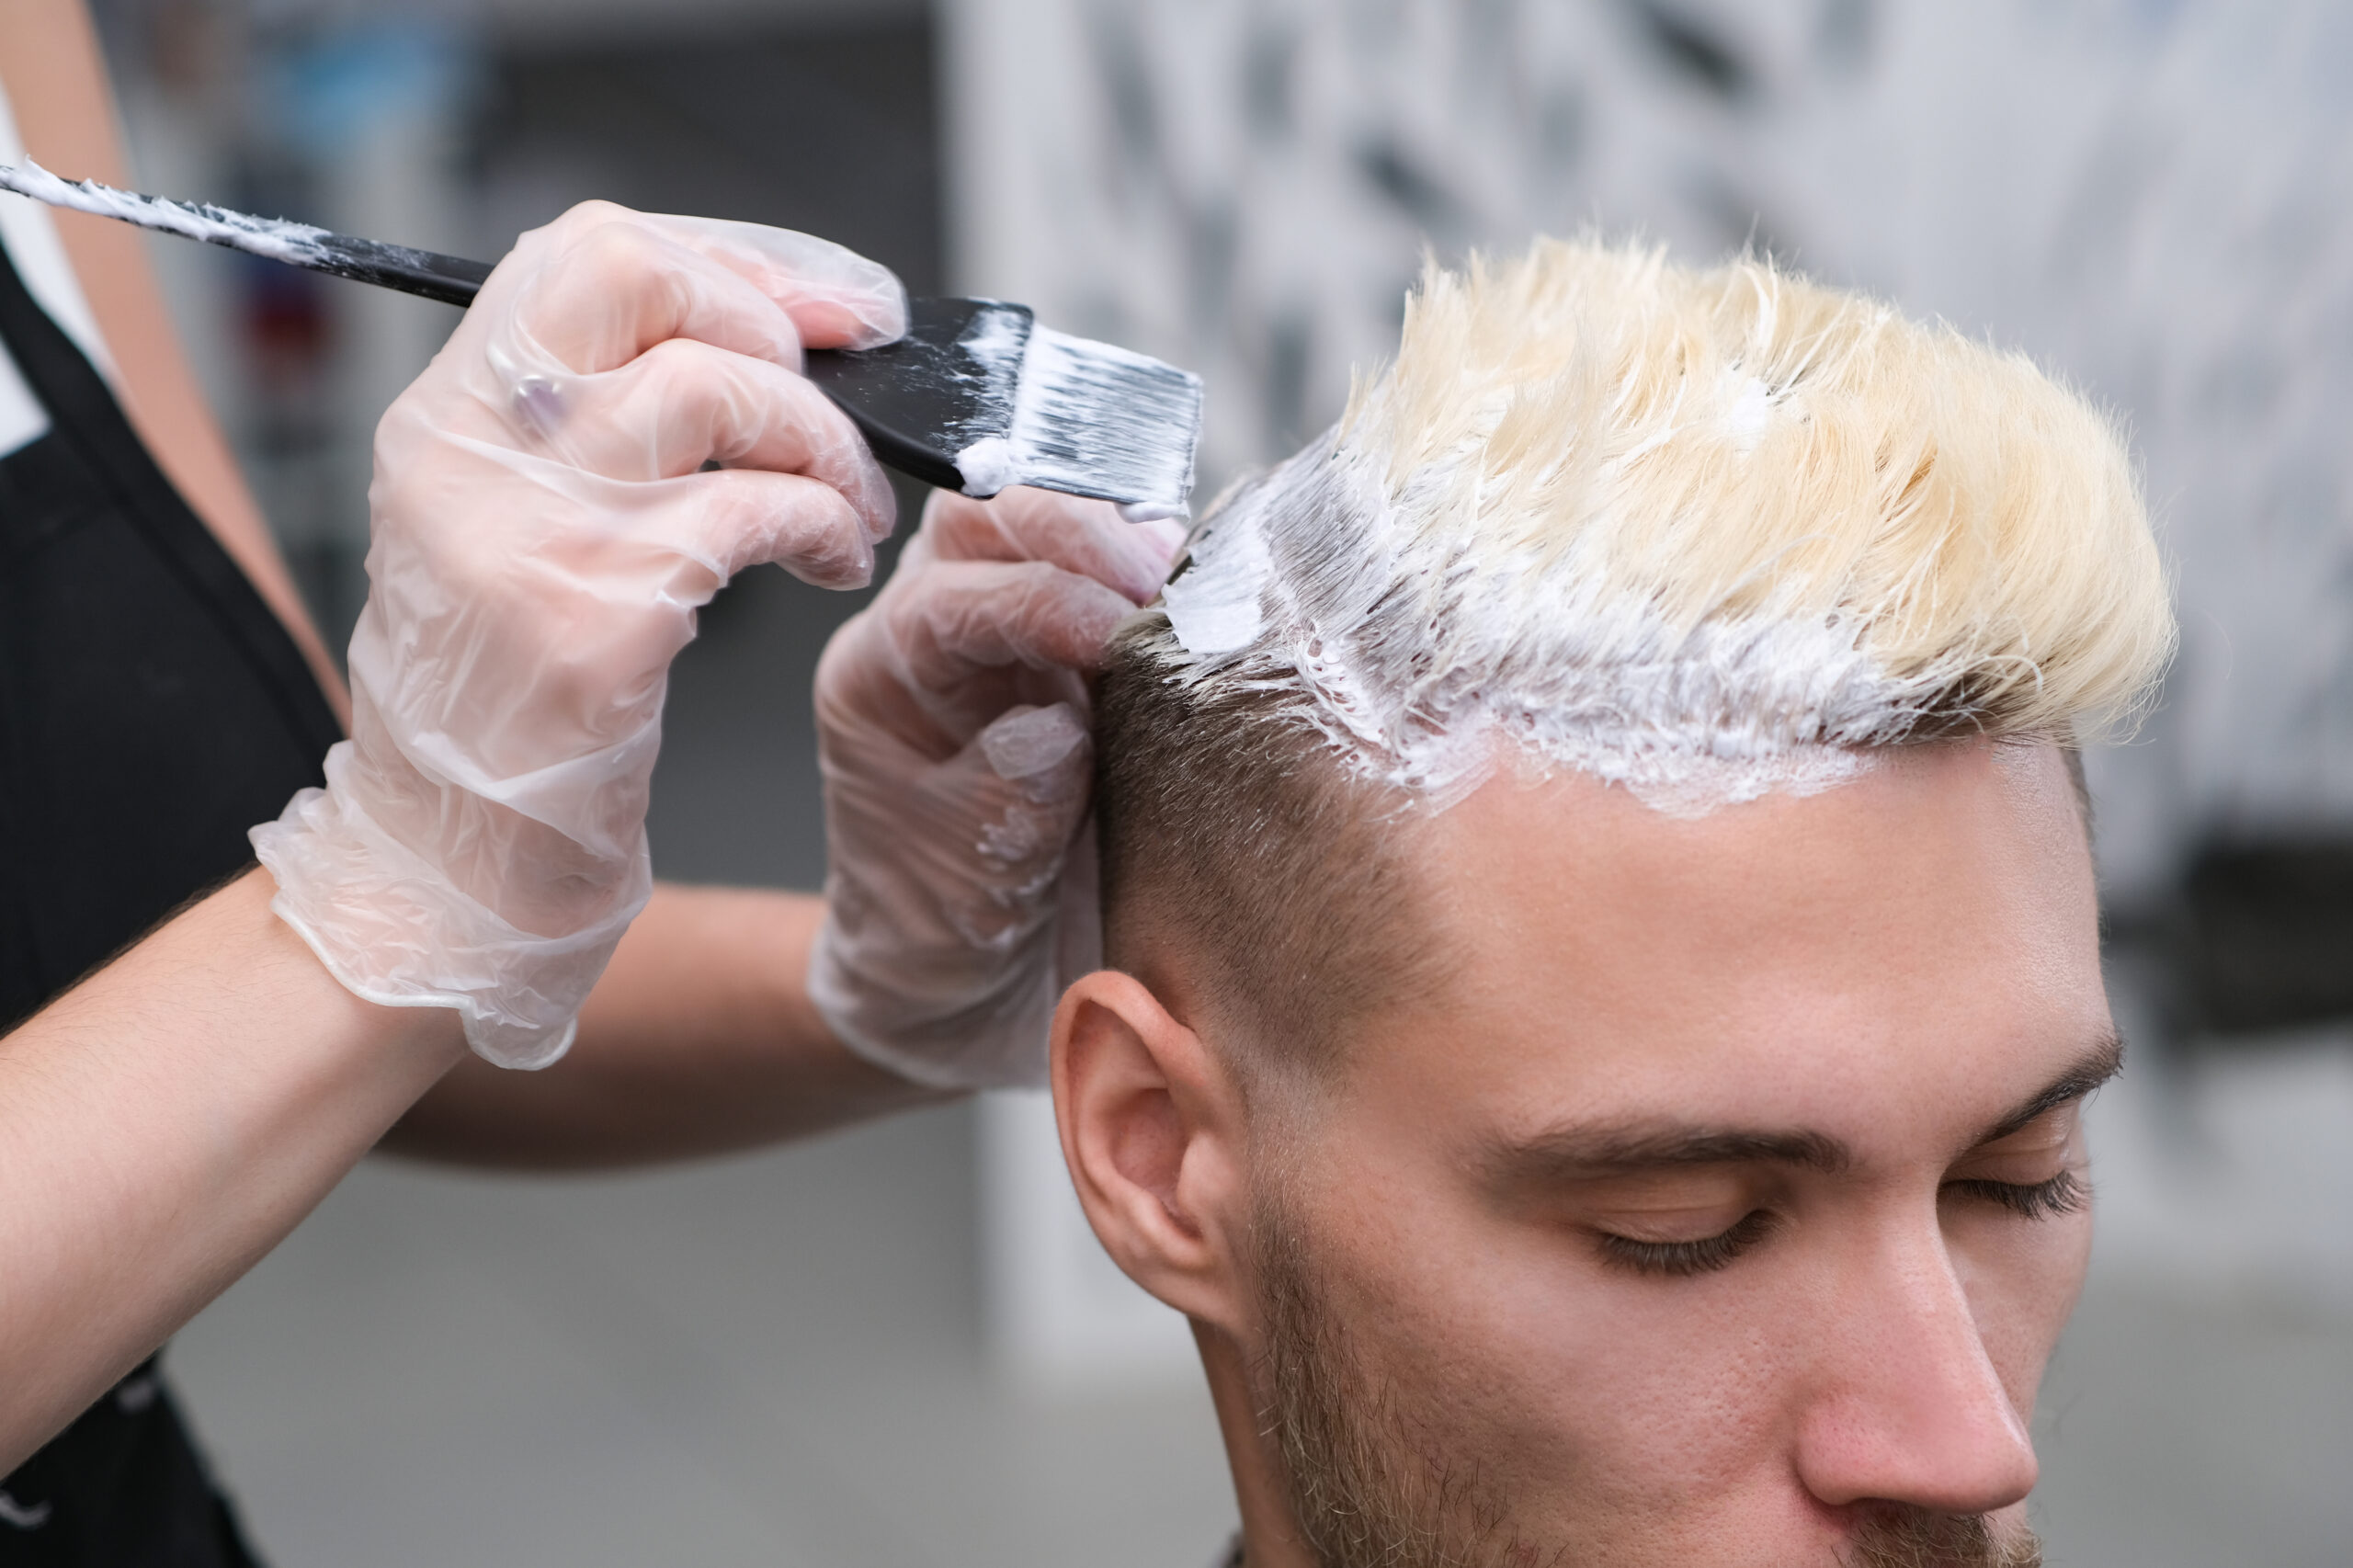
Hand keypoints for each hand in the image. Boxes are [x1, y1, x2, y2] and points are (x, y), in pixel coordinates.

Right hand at [252, 202, 905, 1067]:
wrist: (448, 870)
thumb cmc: (503, 709)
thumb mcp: (509, 535)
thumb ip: (592, 432)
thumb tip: (751, 337)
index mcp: (447, 418)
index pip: (587, 250)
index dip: (730, 260)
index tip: (824, 307)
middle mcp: (469, 454)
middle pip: (635, 274)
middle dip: (770, 316)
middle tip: (833, 394)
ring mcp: (525, 532)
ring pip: (714, 385)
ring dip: (822, 438)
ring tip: (848, 505)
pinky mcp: (592, 619)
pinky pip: (752, 511)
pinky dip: (823, 522)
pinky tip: (833, 561)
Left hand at [808, 488, 1184, 1088]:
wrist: (956, 997)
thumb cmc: (933, 942)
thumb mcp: (955, 898)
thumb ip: (1000, 808)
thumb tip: (1053, 730)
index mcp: (881, 685)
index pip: (947, 600)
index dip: (1038, 600)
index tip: (1115, 632)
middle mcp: (936, 642)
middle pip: (986, 525)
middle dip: (1074, 535)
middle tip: (1158, 582)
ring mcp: (1009, 641)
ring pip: (1044, 534)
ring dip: (1118, 545)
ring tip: (1186, 587)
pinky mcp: (1078, 660)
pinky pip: (1110, 585)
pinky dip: (1158, 582)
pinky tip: (1200, 604)